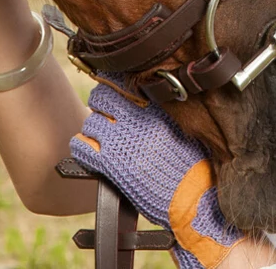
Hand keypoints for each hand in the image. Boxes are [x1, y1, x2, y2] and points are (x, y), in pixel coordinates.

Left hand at [71, 79, 243, 268]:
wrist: (192, 194)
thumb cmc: (193, 161)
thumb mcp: (183, 125)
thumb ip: (162, 110)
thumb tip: (144, 98)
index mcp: (158, 106)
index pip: (125, 81)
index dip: (115, 82)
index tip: (115, 85)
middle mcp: (138, 118)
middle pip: (102, 97)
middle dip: (101, 102)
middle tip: (106, 110)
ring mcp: (122, 140)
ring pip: (90, 122)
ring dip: (94, 127)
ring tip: (102, 135)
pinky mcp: (111, 164)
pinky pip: (81, 147)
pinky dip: (82, 146)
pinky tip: (90, 149)